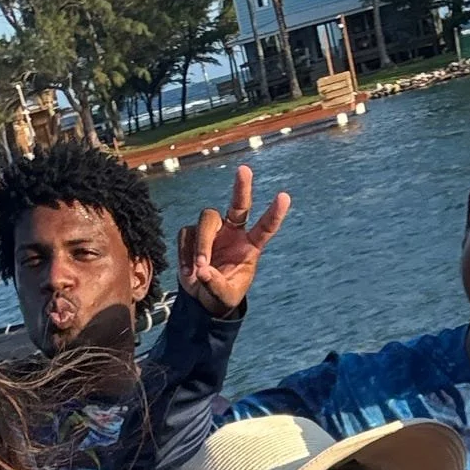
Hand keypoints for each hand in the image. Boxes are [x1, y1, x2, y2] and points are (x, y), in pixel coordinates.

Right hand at [177, 165, 289, 315]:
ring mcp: (213, 231)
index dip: (274, 213)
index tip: (284, 197)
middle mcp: (233, 233)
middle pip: (238, 205)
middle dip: (241, 187)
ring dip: (202, 244)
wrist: (202, 300)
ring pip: (207, 220)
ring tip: (199, 269)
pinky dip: (185, 254)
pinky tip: (188, 273)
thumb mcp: (224, 297)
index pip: (265, 227)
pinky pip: (186, 235)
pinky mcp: (192, 235)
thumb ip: (215, 285)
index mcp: (249, 246)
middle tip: (245, 169)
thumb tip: (202, 271)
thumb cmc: (221, 296)